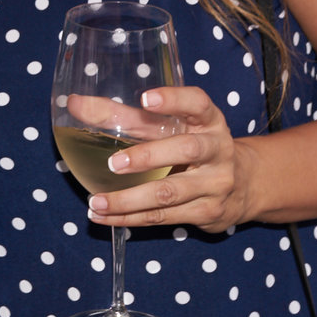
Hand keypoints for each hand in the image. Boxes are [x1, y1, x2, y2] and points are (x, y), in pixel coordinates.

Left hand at [77, 85, 259, 233]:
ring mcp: (215, 184)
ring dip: (129, 200)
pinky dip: (130, 218)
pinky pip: (163, 217)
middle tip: (113, 164)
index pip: (197, 103)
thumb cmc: (193, 145)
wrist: (242, 185)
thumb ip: (124, 115)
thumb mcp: (170, 126)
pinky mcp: (206, 212)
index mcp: (209, 120)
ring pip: (170, 193)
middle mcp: (217, 150)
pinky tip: (103, 215)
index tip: (146, 98)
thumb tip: (74, 105)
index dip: (173, 99)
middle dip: (148, 157)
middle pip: (186, 150)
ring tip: (96, 201)